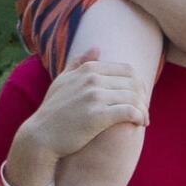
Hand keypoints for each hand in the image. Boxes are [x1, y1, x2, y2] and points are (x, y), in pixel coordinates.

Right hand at [10, 48, 150, 178]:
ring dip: (143, 109)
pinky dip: (139, 117)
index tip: (140, 97)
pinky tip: (140, 124)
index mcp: (88, 69)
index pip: (126, 69)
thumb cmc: (52, 111)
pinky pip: (129, 112)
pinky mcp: (97, 116)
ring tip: (144, 120)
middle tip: (144, 110)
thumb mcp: (62, 81)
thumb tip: (96, 48)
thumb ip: (78, 63)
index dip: (138, 84)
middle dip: (143, 97)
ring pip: (133, 97)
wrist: (40, 137)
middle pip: (133, 82)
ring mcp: (94, 96)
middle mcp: (92, 79)